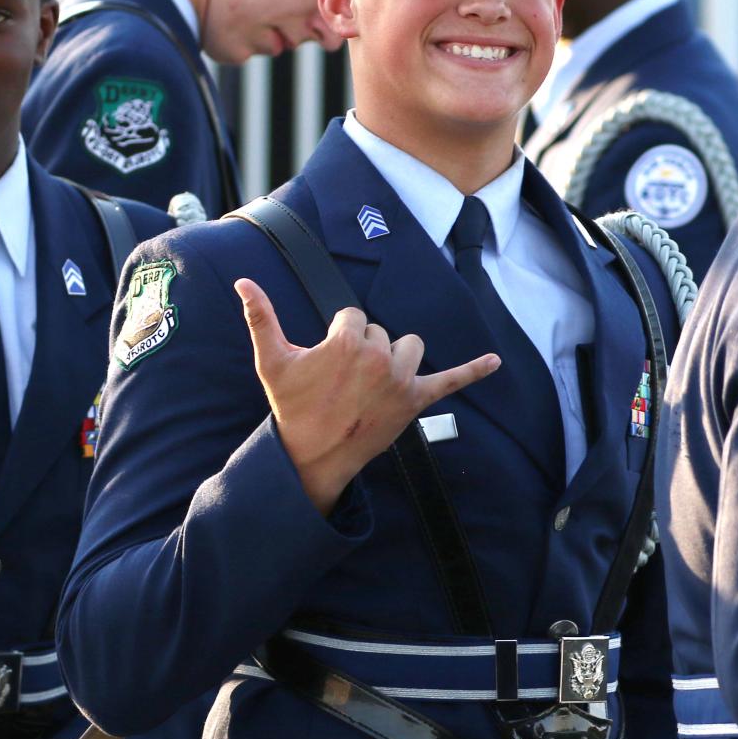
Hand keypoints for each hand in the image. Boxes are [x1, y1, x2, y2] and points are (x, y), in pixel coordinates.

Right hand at [234, 277, 500, 513]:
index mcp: (348, 342)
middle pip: (380, 331)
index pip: (353, 316)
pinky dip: (473, 370)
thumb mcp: (273, 361)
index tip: (327, 362)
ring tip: (373, 380)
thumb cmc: (292, 406)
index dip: (338, 336)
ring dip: (395, 357)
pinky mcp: (416, 401)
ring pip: (409, 345)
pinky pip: (451, 381)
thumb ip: (260, 317)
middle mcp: (380, 357)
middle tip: (343, 380)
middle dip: (363, 348)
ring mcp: (401, 380)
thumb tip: (242, 283)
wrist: (313, 454)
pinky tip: (495, 362)